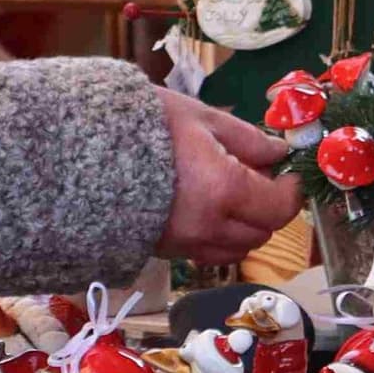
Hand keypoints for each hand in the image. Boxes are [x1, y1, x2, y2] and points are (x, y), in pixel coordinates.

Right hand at [156, 93, 296, 265]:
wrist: (81, 153)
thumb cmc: (143, 125)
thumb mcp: (201, 119)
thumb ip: (247, 139)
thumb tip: (279, 154)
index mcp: (223, 190)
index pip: (280, 207)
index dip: (291, 191)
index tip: (287, 173)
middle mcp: (209, 226)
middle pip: (263, 231)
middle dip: (269, 206)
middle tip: (258, 177)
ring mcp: (186, 244)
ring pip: (239, 248)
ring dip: (246, 225)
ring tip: (231, 194)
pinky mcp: (167, 252)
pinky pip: (211, 253)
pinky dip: (221, 237)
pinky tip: (207, 209)